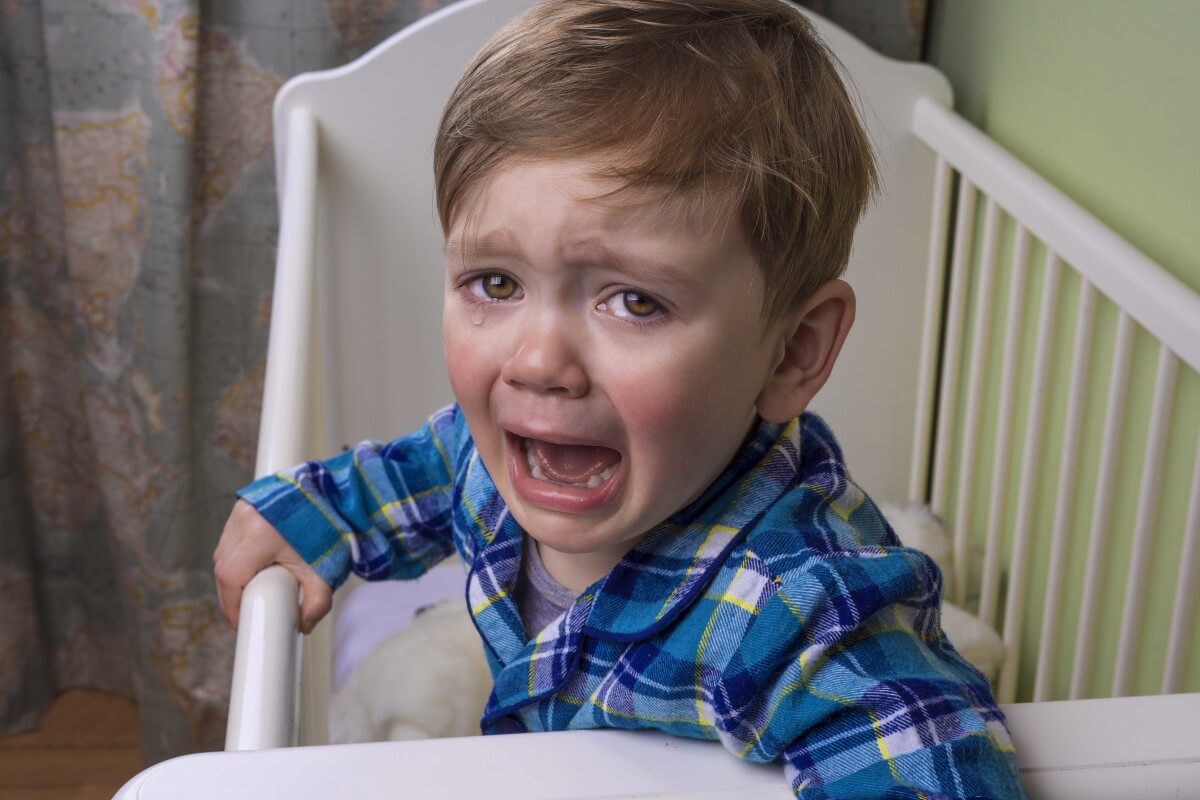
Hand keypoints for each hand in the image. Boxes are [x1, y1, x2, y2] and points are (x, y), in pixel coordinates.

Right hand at [213, 499, 332, 632]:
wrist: (335, 491)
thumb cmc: (328, 527)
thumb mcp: (323, 569)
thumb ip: (317, 602)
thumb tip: (304, 625)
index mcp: (258, 536)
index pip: (230, 579)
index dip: (232, 606)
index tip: (242, 621)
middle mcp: (243, 521)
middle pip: (224, 568)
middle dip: (234, 593)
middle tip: (251, 608)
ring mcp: (240, 511)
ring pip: (225, 554)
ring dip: (236, 574)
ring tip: (257, 587)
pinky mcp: (244, 506)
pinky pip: (232, 539)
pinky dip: (240, 556)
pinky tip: (257, 565)